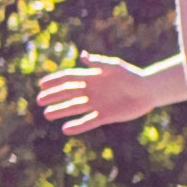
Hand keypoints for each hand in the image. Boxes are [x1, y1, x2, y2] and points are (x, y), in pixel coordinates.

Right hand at [36, 55, 163, 135]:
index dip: (55, 81)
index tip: (41, 85)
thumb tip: (83, 56)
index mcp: (91, 77)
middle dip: (53, 97)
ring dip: (60, 111)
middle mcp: (91, 91)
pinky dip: (77, 126)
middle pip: (68, 93)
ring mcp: (96, 104)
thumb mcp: (115, 67)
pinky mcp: (104, 116)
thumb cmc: (132, 76)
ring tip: (47, 115)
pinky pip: (88, 122)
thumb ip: (99, 63)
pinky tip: (66, 129)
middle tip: (39, 101)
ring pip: (74, 107)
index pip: (69, 78)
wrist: (147, 91)